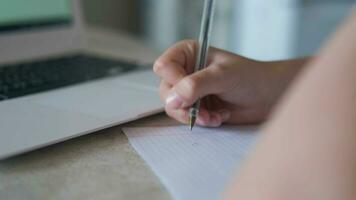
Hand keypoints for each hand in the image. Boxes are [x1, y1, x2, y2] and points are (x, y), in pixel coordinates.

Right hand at [154, 40, 301, 126]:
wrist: (267, 97)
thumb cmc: (250, 78)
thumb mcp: (222, 76)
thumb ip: (195, 85)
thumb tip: (172, 100)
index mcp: (189, 53)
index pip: (164, 67)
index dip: (174, 81)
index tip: (192, 92)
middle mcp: (185, 70)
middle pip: (166, 90)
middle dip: (185, 104)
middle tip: (204, 111)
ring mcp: (189, 90)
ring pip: (173, 106)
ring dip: (194, 115)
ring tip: (214, 116)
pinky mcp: (196, 106)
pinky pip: (186, 117)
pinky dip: (201, 120)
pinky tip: (219, 117)